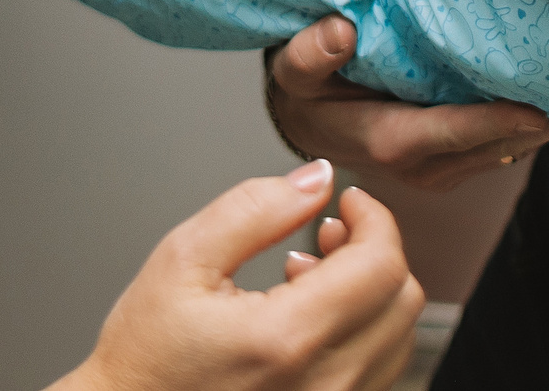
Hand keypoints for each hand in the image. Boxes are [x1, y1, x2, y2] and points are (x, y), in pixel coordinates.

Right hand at [56, 162, 423, 390]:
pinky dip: (361, 330)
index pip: (381, 265)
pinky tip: (310, 316)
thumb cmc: (146, 358)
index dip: (374, 218)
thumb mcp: (183, 260)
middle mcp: (323, 385)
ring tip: (309, 273)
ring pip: (398, 335)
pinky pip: (379, 369)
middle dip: (373, 249)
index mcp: (287, 339)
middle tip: (328, 230)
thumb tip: (316, 178)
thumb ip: (255, 209)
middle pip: (403, 299)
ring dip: (368, 291)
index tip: (348, 201)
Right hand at [265, 17, 548, 193]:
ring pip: (508, 152)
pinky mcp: (453, 162)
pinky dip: (538, 129)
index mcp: (389, 141)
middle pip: (496, 146)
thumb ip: (310, 54)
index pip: (452, 131)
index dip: (496, 121)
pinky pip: (503, 148)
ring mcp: (441, 169)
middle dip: (548, 126)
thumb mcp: (293, 70)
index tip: (539, 110)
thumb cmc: (305, 91)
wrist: (305, 122)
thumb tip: (339, 32)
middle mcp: (421, 165)